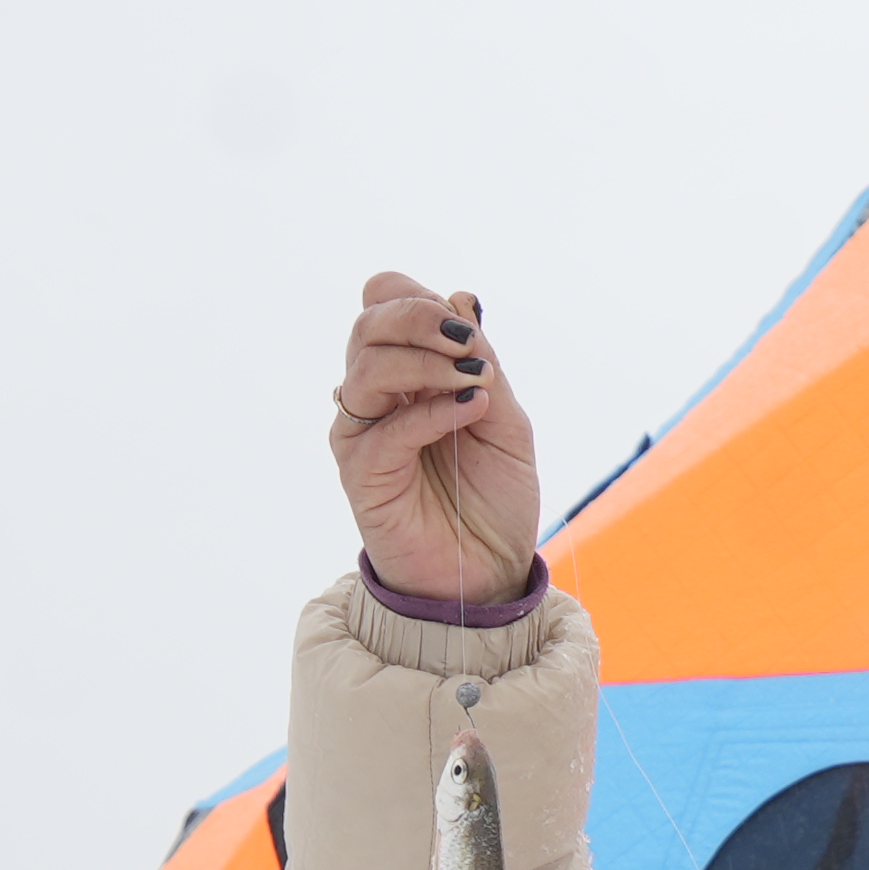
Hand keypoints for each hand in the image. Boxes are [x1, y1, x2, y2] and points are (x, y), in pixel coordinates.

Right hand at [332, 274, 542, 608]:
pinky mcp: (361, 474)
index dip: (417, 298)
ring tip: (474, 381)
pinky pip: (385, 429)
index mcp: (407, 372)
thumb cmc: (495, 499)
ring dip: (425, 363)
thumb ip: (484, 362)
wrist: (490, 572)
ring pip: (367, 367)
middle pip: (368, 324)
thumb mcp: (507, 421)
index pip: (384, 302)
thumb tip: (462, 297)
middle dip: (418, 318)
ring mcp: (363, 432)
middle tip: (467, 343)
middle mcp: (377, 395)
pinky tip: (469, 411)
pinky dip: (431, 412)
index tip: (468, 326)